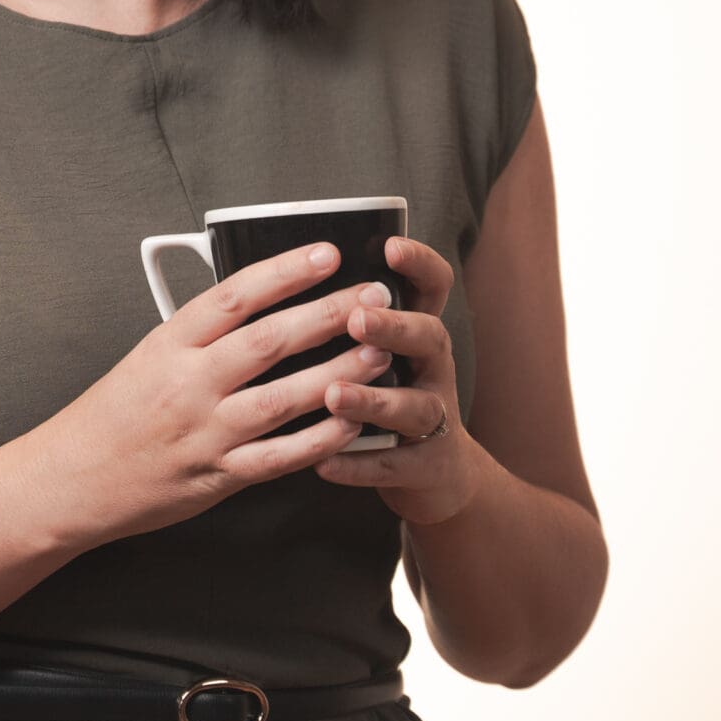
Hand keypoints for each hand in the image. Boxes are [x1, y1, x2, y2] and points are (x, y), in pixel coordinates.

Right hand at [34, 241, 389, 548]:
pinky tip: (353, 421)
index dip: (285, 271)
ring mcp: (204, 432)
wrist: (73, 478)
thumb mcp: (146, 357)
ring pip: (282, 398)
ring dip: (337, 373)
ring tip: (379, 350)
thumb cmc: (113, 414)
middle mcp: (187, 384)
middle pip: (269, 340)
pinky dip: (319, 439)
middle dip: (329, 314)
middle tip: (375, 295)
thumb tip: (260, 301)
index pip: (234, 295)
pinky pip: (279, 457)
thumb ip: (200, 334)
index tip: (327, 253)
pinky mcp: (217, 476)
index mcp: (168, 344)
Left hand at [313, 235, 495, 525]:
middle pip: (430, 338)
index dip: (418, 264)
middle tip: (357, 319)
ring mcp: (435, 419)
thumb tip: (285, 271)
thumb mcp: (375, 352)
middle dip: (394, 327)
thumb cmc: (384, 398)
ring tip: (334, 394)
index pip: (431, 288)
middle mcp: (433, 370)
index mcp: (416, 335)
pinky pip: (395, 466)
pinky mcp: (428, 467)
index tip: (389, 245)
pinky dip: (360, 465)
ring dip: (374, 400)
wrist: (435, 476)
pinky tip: (325, 462)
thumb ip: (343, 318)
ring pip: (414, 406)